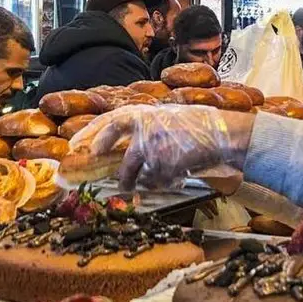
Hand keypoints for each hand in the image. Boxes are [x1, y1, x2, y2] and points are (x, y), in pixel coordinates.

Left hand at [71, 105, 253, 190]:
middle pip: (121, 158)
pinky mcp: (164, 165)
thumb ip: (144, 128)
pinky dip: (163, 184)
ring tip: (149, 187)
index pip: (110, 122)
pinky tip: (176, 177)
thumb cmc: (196, 126)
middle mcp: (144, 129)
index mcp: (143, 114)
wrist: (221, 133)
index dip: (92, 134)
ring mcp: (154, 148)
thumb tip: (121, 148)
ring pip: (138, 174)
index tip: (80, 147)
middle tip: (118, 184)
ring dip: (141, 183)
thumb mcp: (166, 118)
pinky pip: (156, 182)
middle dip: (118, 174)